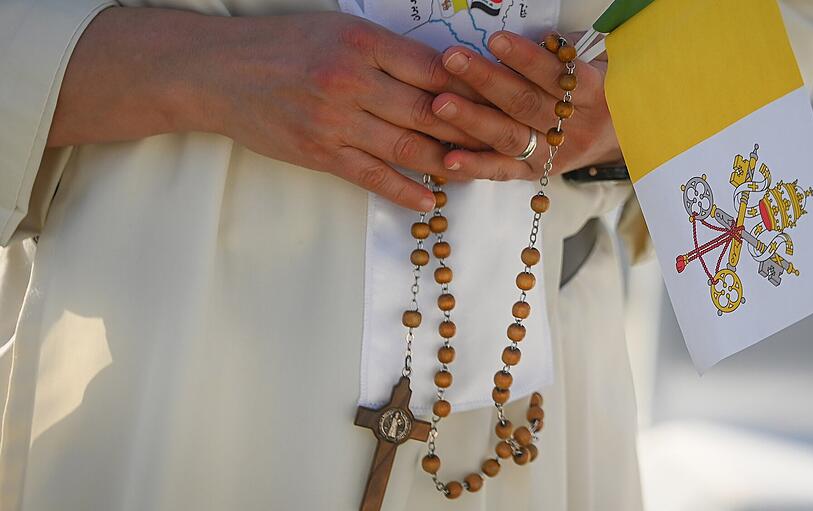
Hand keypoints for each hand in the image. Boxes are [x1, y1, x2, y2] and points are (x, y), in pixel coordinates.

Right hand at [200, 12, 496, 209]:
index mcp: (362, 41)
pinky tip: (429, 201)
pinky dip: (404, 191)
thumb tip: (441, 74)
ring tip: (478, 173)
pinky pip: (373, 177)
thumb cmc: (281, 46)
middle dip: (475, 130)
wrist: (217, 71)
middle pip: (430, 110)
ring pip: (408, 146)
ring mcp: (336, 120)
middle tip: (507, 144)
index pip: (434, 69)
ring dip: (448, 163)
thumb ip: (386, 52)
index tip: (501, 103)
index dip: (473, 90)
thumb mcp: (336, 30)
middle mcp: (352, 79)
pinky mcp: (320, 152)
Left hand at [430, 31, 621, 180]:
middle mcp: (574, 129)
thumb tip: (534, 37)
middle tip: (453, 60)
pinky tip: (449, 158)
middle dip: (486, 80)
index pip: (555, 75)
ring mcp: (553, 155)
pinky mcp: (534, 174)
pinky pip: (502, 171)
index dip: (525, 58)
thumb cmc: (600, 92)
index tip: (495, 40)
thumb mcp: (599, 64)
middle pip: (525, 105)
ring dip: (472, 120)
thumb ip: (566, 53)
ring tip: (441, 103)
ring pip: (509, 138)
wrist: (621, 138)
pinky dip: (474, 166)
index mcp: (594, 95)